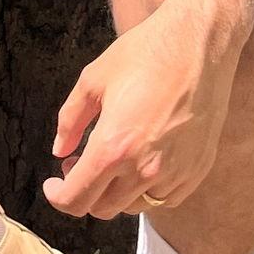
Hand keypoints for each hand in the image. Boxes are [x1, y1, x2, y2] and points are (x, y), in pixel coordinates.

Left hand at [43, 7, 237, 218]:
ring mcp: (175, 174)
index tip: (53, 185)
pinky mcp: (197, 171)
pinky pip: (163, 199)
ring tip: (112, 160)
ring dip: (115, 192)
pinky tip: (142, 161)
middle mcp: (145, 170)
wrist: (200, 44)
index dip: (57, 197)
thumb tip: (60, 151)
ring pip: (133, 207)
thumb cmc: (145, 55)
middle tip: (80, 163)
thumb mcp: (93, 80)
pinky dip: (146, 190)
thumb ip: (70, 121)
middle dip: (84, 191)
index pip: (76, 200)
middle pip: (102, 209)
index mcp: (113, 148)